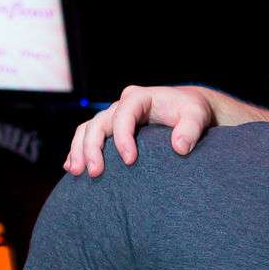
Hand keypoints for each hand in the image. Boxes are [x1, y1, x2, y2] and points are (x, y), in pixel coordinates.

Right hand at [64, 85, 212, 177]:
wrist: (188, 109)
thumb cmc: (192, 111)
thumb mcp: (196, 116)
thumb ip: (190, 130)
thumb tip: (179, 148)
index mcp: (140, 98)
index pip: (124, 115)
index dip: (123, 138)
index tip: (130, 161)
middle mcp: (122, 105)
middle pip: (98, 123)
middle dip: (93, 147)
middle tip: (95, 172)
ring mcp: (114, 116)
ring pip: (87, 129)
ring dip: (79, 150)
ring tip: (76, 172)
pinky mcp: (112, 128)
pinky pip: (88, 136)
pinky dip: (79, 150)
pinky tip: (72, 168)